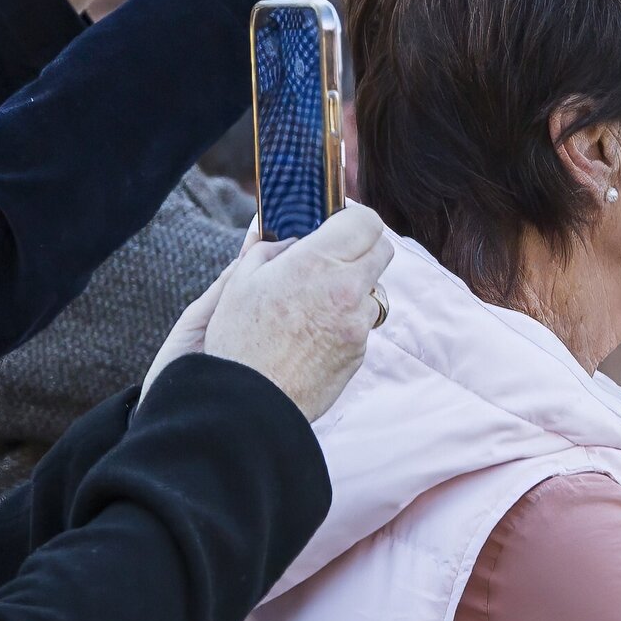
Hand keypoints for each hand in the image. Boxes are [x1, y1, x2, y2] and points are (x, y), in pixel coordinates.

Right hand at [194, 202, 391, 419]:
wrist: (249, 402)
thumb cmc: (239, 339)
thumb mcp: (243, 280)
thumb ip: (270, 248)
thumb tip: (288, 237)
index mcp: (317, 262)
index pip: (366, 220)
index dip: (353, 219)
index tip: (339, 225)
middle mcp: (347, 289)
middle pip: (382, 250)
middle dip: (362, 248)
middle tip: (334, 258)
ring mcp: (357, 323)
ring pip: (374, 290)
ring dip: (354, 289)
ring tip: (316, 304)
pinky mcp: (360, 351)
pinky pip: (362, 325)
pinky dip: (346, 323)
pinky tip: (313, 335)